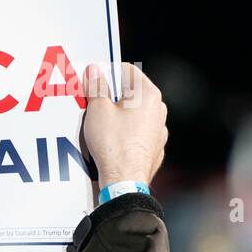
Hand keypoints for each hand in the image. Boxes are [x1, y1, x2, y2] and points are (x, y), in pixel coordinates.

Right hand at [82, 63, 167, 190]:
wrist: (124, 181)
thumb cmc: (113, 145)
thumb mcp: (98, 110)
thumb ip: (96, 87)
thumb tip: (94, 72)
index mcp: (148, 95)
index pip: (127, 70)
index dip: (107, 72)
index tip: (93, 79)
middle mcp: (158, 110)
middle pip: (132, 92)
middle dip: (112, 94)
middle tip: (93, 101)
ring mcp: (159, 130)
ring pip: (136, 112)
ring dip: (119, 113)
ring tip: (100, 122)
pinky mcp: (154, 147)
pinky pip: (138, 131)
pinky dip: (126, 130)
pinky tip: (112, 139)